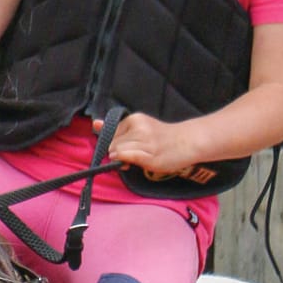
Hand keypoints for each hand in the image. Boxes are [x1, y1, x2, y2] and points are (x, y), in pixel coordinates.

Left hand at [95, 112, 209, 181]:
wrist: (187, 141)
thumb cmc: (162, 137)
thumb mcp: (139, 126)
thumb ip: (117, 128)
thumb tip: (95, 123)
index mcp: (134, 119)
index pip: (110, 134)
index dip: (113, 144)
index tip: (123, 148)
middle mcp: (138, 128)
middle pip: (112, 144)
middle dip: (116, 153)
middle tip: (129, 157)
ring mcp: (144, 142)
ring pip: (117, 152)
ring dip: (121, 160)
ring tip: (135, 160)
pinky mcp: (149, 155)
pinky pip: (125, 157)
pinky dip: (124, 161)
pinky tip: (133, 163)